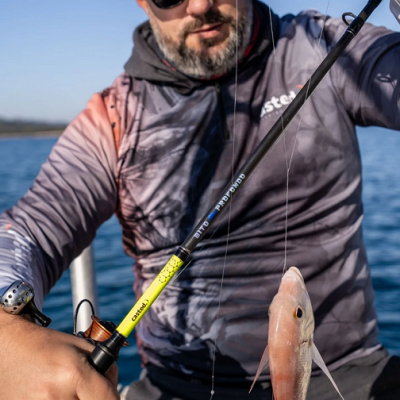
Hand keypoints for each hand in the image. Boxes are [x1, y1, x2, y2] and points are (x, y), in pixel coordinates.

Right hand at [0, 311, 119, 398]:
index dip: (113, 396)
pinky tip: (56, 393)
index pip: (108, 398)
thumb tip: (114, 385)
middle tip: (89, 386)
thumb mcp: (81, 346)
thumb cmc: (46, 345)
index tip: (111, 393)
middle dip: (97, 397)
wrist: (8, 350)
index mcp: (73, 374)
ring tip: (70, 387)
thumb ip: (104, 365)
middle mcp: (57, 397)